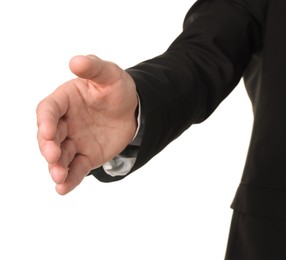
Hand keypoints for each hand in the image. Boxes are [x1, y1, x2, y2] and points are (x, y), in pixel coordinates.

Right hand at [37, 55, 137, 194]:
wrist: (132, 110)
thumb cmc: (117, 90)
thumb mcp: (110, 75)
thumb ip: (94, 68)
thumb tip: (75, 61)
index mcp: (65, 100)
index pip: (48, 110)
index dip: (45, 121)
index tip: (48, 131)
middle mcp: (65, 122)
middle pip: (49, 136)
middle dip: (49, 147)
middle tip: (53, 156)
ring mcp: (74, 141)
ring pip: (60, 157)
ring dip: (56, 167)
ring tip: (59, 177)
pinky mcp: (85, 156)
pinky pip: (75, 169)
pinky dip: (69, 179)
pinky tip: (64, 189)